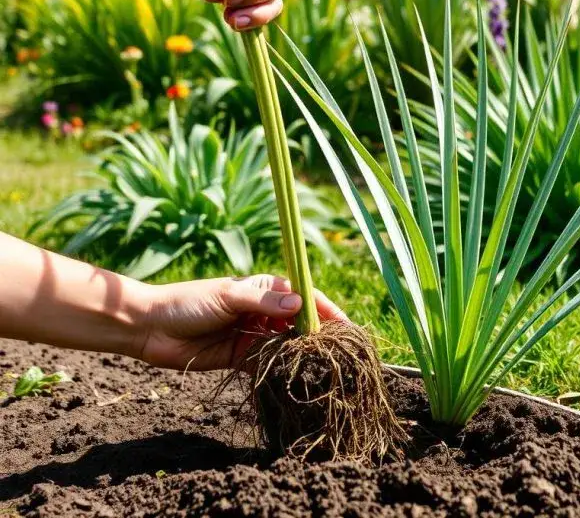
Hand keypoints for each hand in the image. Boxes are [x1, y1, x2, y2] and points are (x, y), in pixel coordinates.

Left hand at [135, 275, 346, 370]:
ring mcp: (254, 335)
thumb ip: (264, 301)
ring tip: (324, 366)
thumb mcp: (227, 296)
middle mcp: (264, 311)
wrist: (150, 328)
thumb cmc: (187, 302)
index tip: (344, 325)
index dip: (325, 310)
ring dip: (304, 353)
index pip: (304, 297)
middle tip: (340, 350)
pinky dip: (283, 369)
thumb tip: (301, 305)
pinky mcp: (242, 358)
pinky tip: (297, 377)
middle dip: (319, 334)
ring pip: (288, 344)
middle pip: (300, 322)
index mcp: (263, 288)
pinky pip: (270, 363)